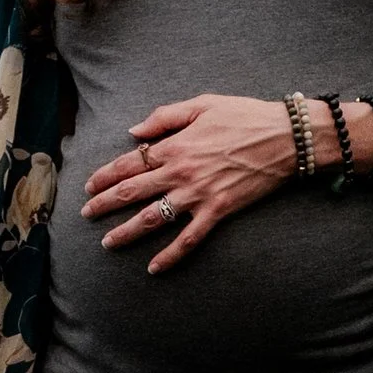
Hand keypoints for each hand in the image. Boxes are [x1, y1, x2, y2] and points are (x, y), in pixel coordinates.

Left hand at [83, 93, 291, 271]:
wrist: (286, 138)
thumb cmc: (245, 116)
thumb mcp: (203, 104)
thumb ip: (165, 117)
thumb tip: (134, 131)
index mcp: (174, 145)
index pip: (128, 163)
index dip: (104, 176)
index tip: (88, 186)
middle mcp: (180, 173)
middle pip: (131, 193)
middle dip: (104, 205)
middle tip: (86, 215)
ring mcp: (198, 195)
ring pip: (152, 219)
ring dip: (126, 233)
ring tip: (108, 244)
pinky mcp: (218, 211)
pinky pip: (189, 239)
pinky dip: (170, 255)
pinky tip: (153, 268)